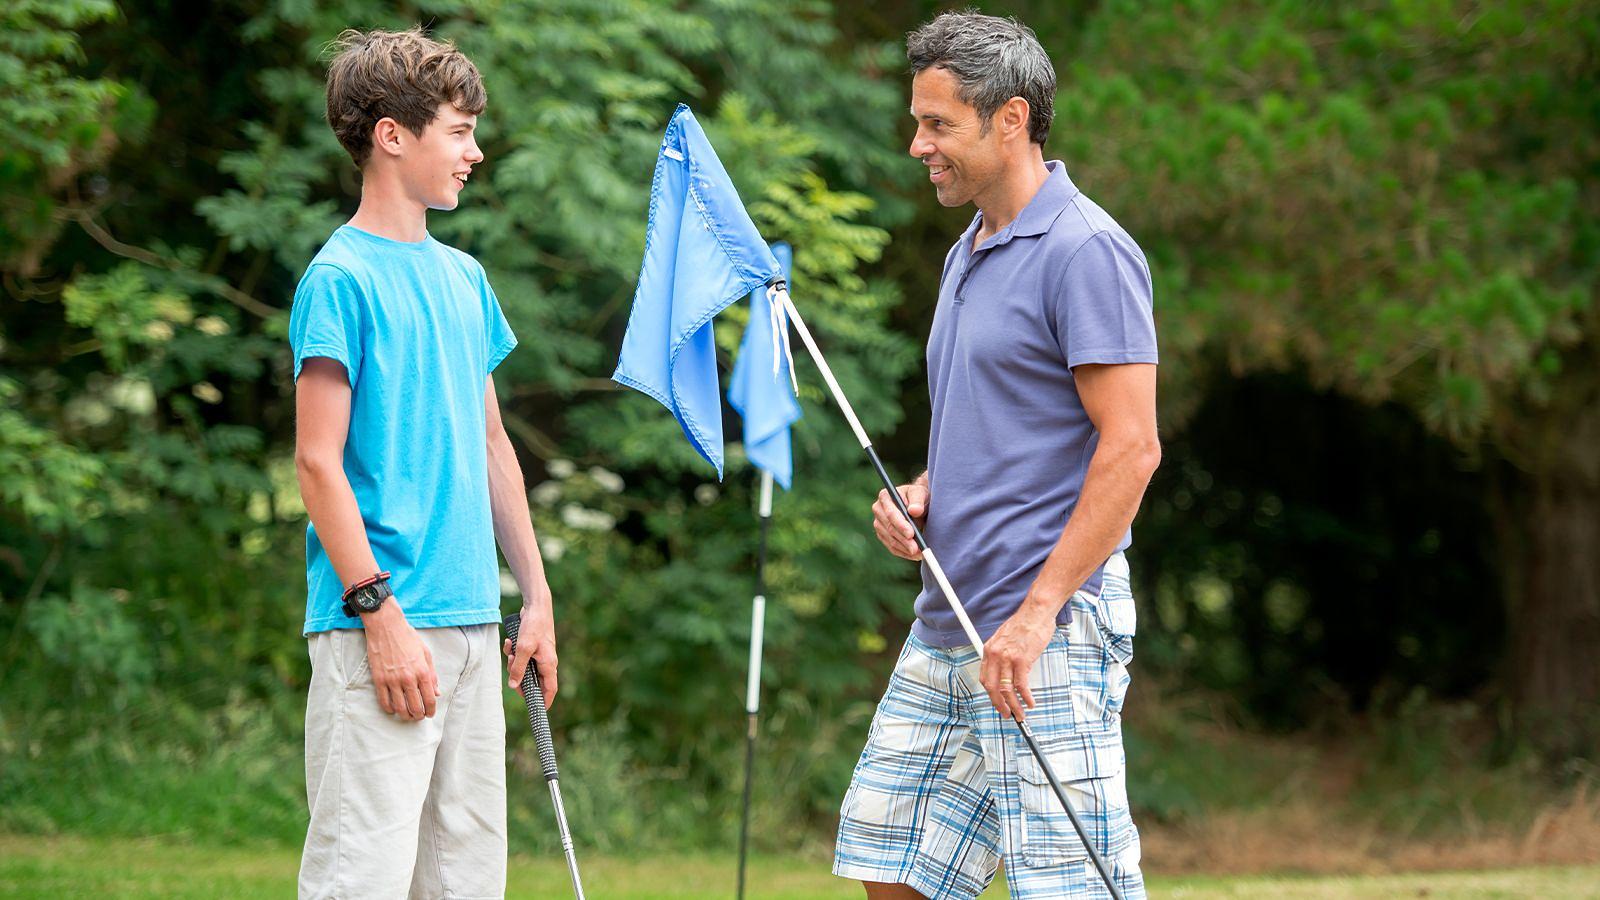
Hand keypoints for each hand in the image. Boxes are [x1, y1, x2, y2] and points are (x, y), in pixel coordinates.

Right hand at [362, 602, 438, 720]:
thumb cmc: (408, 638)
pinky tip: (393, 709)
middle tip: (419, 717)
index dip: (431, 710)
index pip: (430, 699)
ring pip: (400, 708)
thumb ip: (432, 674)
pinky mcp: (379, 679)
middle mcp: (408, 678)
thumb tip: (436, 692)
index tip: (430, 713)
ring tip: (407, 715)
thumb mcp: (426, 653)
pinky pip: (384, 701)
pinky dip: (389, 709)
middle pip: (415, 707)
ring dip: (405, 716)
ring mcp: (392, 680)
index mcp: (422, 672)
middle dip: (419, 716)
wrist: (386, 627)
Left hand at [504, 600, 558, 709]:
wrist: (535, 605)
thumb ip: (518, 668)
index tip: (536, 710)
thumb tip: (514, 686)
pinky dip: (513, 652)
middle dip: (519, 677)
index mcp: (549, 664)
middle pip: (532, 680)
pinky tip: (510, 642)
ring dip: (513, 662)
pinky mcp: (532, 648)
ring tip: (511, 650)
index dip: (544, 701)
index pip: (550, 689)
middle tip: (511, 671)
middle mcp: (546, 661)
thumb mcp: (523, 648)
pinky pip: (521, 657)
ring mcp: (539, 655)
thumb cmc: (534, 625)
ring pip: (524, 668)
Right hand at [872, 481, 928, 560]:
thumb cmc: (918, 496)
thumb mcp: (920, 493)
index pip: (891, 513)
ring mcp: (878, 524)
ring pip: (890, 540)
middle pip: (889, 528)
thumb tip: (914, 510)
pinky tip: (914, 556)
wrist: (917, 504)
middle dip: (904, 540)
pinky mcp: (882, 535)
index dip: (900, 525)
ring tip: (920, 553)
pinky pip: (891, 547)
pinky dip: (903, 553)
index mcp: (885, 496)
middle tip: (917, 548)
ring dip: (905, 548)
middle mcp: (878, 510)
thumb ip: (918, 501)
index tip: (911, 534)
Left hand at [979, 606, 1056, 720]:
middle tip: (1007, 714)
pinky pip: (1021, 685)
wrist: (1036, 612)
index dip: (991, 694)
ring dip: (1014, 706)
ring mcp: (1007, 658)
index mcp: (989, 650)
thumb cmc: (1024, 623)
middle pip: (992, 688)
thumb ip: (1002, 653)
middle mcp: (995, 655)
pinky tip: (1030, 702)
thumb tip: (1005, 669)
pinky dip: (1026, 697)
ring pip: (1006, 690)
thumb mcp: (1004, 637)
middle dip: (999, 705)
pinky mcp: (1022, 660)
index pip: (985, 678)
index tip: (998, 702)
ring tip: (1020, 714)